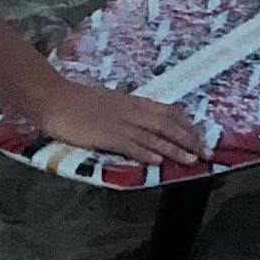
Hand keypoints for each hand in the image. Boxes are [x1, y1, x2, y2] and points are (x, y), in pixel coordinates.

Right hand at [28, 73, 203, 166]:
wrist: (53, 98)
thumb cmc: (77, 101)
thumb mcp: (107, 102)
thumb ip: (125, 111)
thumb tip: (142, 122)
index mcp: (130, 102)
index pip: (166, 111)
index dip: (186, 123)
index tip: (201, 134)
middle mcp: (130, 111)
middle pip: (166, 123)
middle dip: (189, 138)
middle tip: (206, 152)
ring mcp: (118, 123)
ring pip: (153, 136)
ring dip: (174, 149)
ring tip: (192, 160)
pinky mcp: (105, 135)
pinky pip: (130, 145)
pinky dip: (146, 152)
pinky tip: (158, 161)